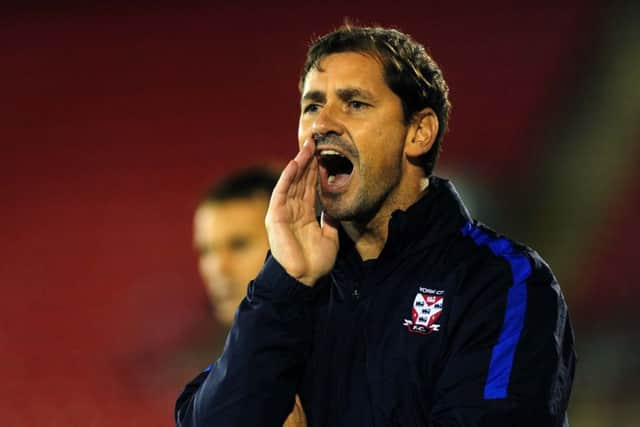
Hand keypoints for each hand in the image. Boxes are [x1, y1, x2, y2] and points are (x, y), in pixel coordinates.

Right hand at [265, 139, 338, 285]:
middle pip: (301, 181)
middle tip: (316, 142)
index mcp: (305, 215)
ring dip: (299, 164)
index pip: (311, 187)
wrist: (304, 279)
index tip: (325, 154)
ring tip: (308, 147)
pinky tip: (295, 163)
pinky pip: (281, 192)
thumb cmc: (315, 263)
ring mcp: (283, 212)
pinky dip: (287, 177)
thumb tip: (336, 207)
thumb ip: (331, 221)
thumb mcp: (330, 238)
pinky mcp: (275, 216)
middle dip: (309, 161)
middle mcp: (293, 211)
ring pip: (292, 182)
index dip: (317, 171)